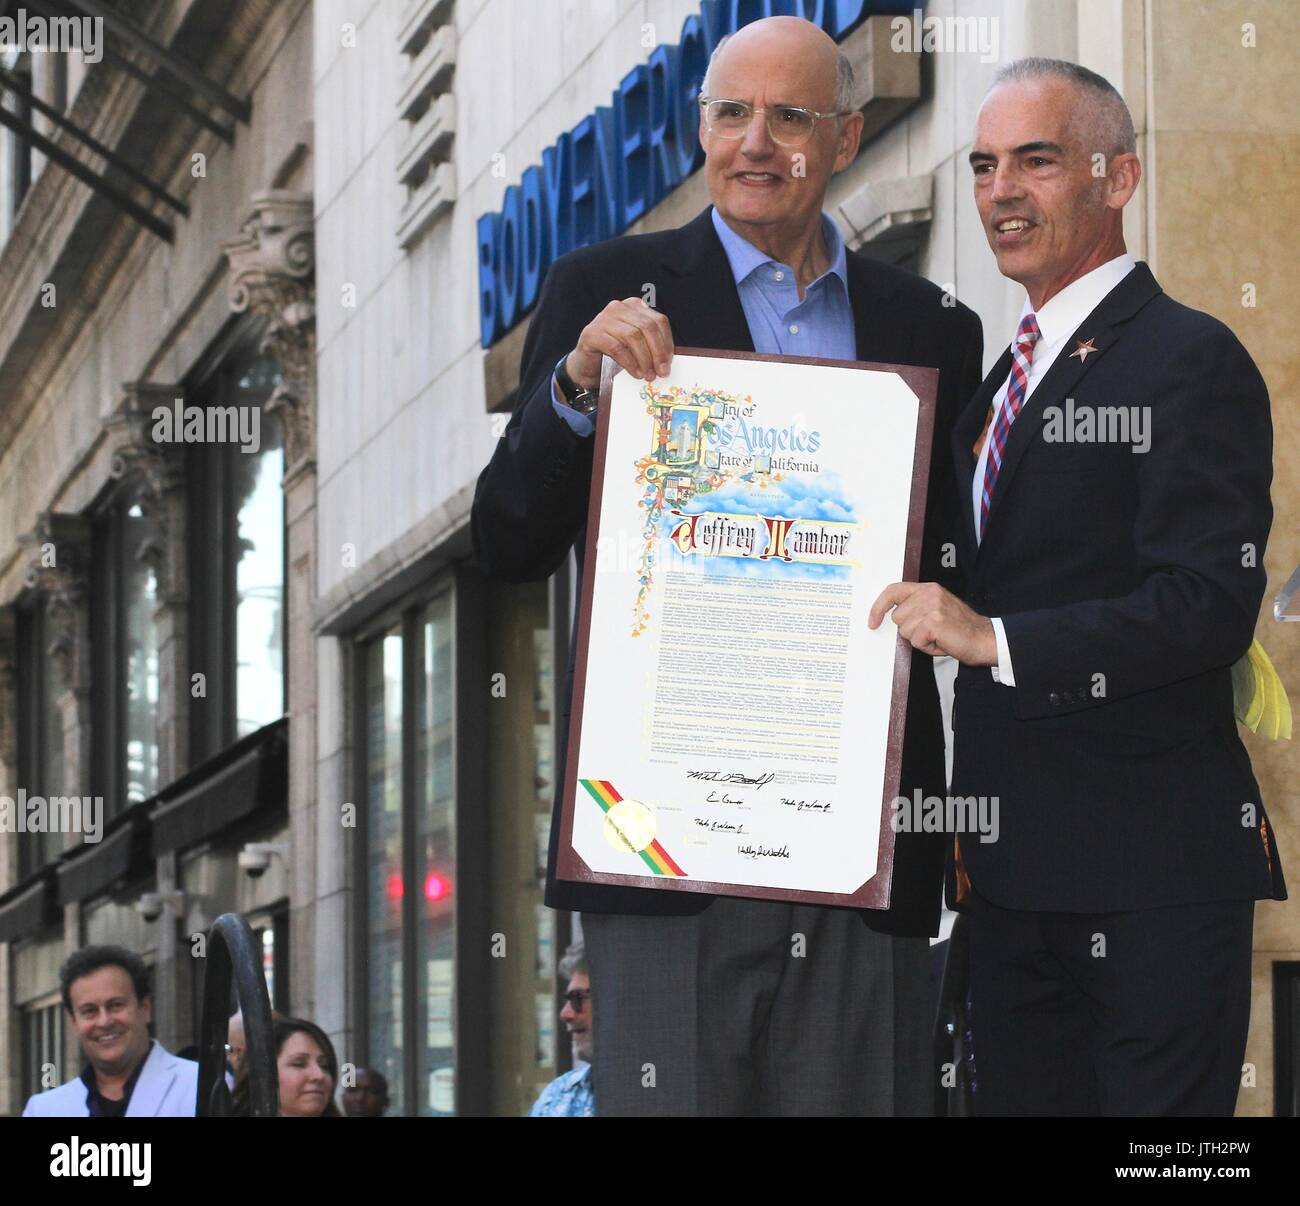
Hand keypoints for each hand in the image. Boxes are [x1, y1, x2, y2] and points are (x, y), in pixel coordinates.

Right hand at [566, 297, 673, 388]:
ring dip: (644, 359)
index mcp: (634, 306)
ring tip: (648, 375)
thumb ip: (652, 346)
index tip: (669, 362)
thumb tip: (668, 361)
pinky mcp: (592, 333)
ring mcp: (603, 318)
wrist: (587, 366)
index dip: (666, 343)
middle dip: (657, 352)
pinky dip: (629, 362)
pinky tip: (635, 373)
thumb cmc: (615, 356)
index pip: (658, 321)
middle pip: (647, 327)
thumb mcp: (638, 347)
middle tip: (661, 372)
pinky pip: (616, 347)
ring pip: (633, 336)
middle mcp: (618, 308)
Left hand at [868, 582, 997, 665]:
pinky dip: (927, 647)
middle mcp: (929, 594)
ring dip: (919, 640)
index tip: (872, 622)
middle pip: (897, 618)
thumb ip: (916, 608)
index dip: (878, 606)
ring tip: (938, 636)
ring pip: (905, 631)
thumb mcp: (936, 609)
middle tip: (932, 631)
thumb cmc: (960, 629)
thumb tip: (890, 617)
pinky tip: (942, 642)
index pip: (893, 590)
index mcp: (928, 588)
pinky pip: (916, 641)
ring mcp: (931, 607)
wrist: (985, 638)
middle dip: (910, 630)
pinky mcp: (934, 623)